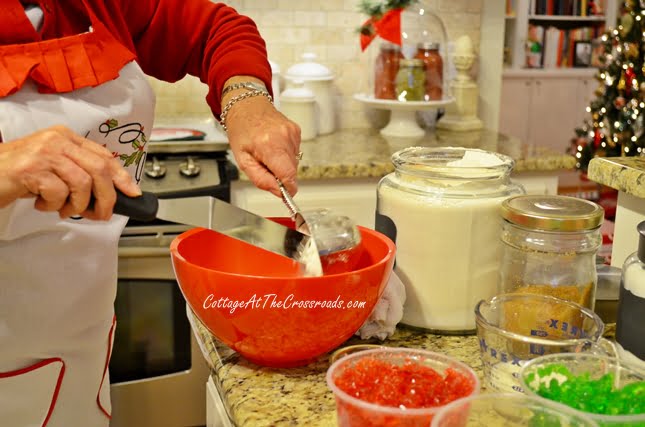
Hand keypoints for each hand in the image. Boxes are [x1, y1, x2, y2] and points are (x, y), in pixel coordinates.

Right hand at [0, 125, 140, 219]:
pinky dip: (54, 206)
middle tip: (99, 214)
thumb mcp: (53, 168)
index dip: (122, 177)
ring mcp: (44, 153)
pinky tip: (42, 204)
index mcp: (66, 137)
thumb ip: (78, 173)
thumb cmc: (18, 174)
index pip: (104, 156)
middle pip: (99, 170)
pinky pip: (59, 192)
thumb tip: (109, 193)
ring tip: (63, 209)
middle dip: (106, 197)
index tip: (133, 193)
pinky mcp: (31, 169)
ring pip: (82, 183)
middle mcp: (57, 140)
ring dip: (77, 205)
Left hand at [224, 93, 300, 197]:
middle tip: (265, 165)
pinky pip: (295, 151)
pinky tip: (274, 144)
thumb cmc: (241, 130)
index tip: (286, 194)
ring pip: (294, 162)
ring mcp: (292, 133)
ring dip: (282, 163)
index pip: (288, 175)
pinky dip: (285, 153)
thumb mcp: (243, 160)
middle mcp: (284, 138)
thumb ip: (260, 179)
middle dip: (280, 174)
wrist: (246, 106)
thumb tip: (278, 191)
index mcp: (269, 145)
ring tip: (268, 152)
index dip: (288, 188)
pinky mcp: (296, 131)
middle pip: (292, 170)